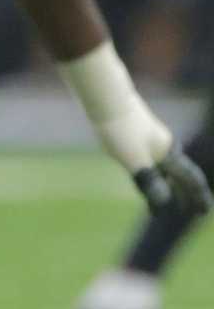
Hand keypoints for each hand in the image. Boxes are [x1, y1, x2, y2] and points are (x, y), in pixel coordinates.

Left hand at [86, 96, 208, 212]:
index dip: (195, 197)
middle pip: (179, 173)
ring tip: (173, 193)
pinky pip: (151, 156)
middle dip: (186, 192)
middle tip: (194, 210)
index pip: (187, 179)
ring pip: (165, 164)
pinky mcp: (135, 129)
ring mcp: (150, 136)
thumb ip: (149, 179)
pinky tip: (150, 167)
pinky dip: (155, 169)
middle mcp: (163, 144)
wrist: (105, 96)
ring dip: (170, 181)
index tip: (203, 212)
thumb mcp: (133, 158)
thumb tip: (163, 203)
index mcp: (168, 152)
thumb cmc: (120, 128)